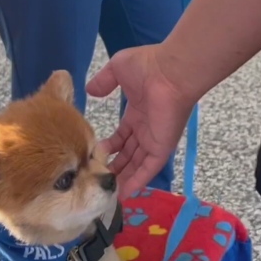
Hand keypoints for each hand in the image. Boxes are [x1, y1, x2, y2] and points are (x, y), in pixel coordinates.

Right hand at [86, 45, 195, 197]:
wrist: (170, 72)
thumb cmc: (147, 67)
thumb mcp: (118, 69)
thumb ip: (104, 81)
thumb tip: (90, 90)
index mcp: (138, 113)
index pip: (122, 137)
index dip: (110, 148)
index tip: (95, 156)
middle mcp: (146, 129)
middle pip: (129, 154)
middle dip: (116, 167)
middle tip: (99, 180)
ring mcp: (155, 139)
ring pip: (137, 165)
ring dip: (124, 178)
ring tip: (108, 194)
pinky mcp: (162, 147)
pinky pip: (149, 168)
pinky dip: (138, 181)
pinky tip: (124, 193)